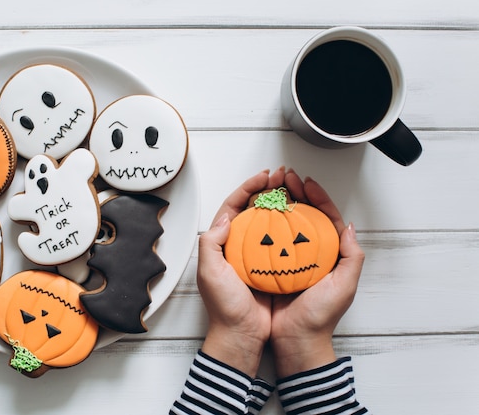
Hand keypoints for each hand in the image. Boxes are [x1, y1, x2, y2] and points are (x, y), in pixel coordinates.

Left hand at [198, 167, 286, 376]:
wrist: (241, 334)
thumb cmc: (224, 306)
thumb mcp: (209, 272)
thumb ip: (211, 242)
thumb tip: (226, 217)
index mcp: (220, 243)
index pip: (233, 206)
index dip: (247, 188)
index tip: (264, 177)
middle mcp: (237, 245)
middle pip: (252, 209)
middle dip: (266, 190)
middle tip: (281, 177)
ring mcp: (254, 255)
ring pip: (267, 221)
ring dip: (278, 204)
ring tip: (292, 191)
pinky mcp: (270, 266)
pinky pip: (280, 240)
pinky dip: (288, 226)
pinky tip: (300, 219)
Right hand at [270, 169, 364, 377]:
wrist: (295, 340)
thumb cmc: (320, 317)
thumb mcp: (344, 286)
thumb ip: (352, 256)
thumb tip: (348, 226)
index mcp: (329, 254)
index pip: (325, 217)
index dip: (318, 197)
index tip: (307, 183)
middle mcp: (309, 253)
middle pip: (304, 216)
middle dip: (296, 193)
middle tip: (286, 178)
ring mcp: (290, 259)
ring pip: (285, 224)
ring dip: (280, 204)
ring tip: (273, 188)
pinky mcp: (271, 266)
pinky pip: (267, 239)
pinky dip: (264, 224)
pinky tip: (258, 213)